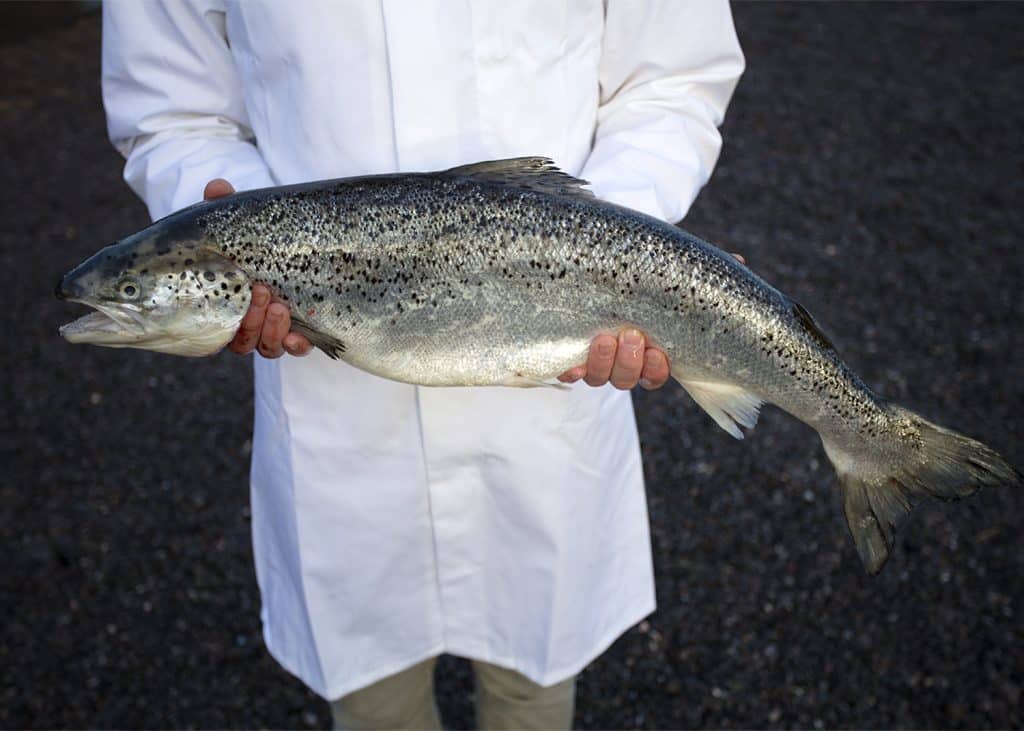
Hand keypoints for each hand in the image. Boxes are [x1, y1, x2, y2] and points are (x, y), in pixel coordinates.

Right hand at [203, 179, 312, 357]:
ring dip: (271, 331)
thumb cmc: (253, 237)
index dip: (222, 316)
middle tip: (262, 291)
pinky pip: (295, 349)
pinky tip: (300, 339)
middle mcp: (246, 322)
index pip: (216, 323)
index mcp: (224, 301)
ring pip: (266, 346)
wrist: (290, 243)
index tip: (237, 289)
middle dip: (250, 319)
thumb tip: (216, 188)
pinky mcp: (300, 332)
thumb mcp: (239, 221)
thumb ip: (224, 207)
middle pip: (241, 339)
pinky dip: (296, 346)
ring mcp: (273, 330)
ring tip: (282, 306)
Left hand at [558, 252, 745, 389]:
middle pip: (626, 379)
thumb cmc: (641, 272)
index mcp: (647, 348)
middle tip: (631, 336)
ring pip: (598, 377)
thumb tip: (738, 261)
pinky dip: (570, 370)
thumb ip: (700, 271)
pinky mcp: (567, 350)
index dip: (656, 369)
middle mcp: (621, 359)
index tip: (659, 352)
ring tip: (604, 338)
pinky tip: (571, 364)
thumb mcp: (670, 269)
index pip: (655, 373)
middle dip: (629, 363)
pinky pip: (568, 371)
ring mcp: (594, 357)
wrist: (599, 263)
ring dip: (602, 363)